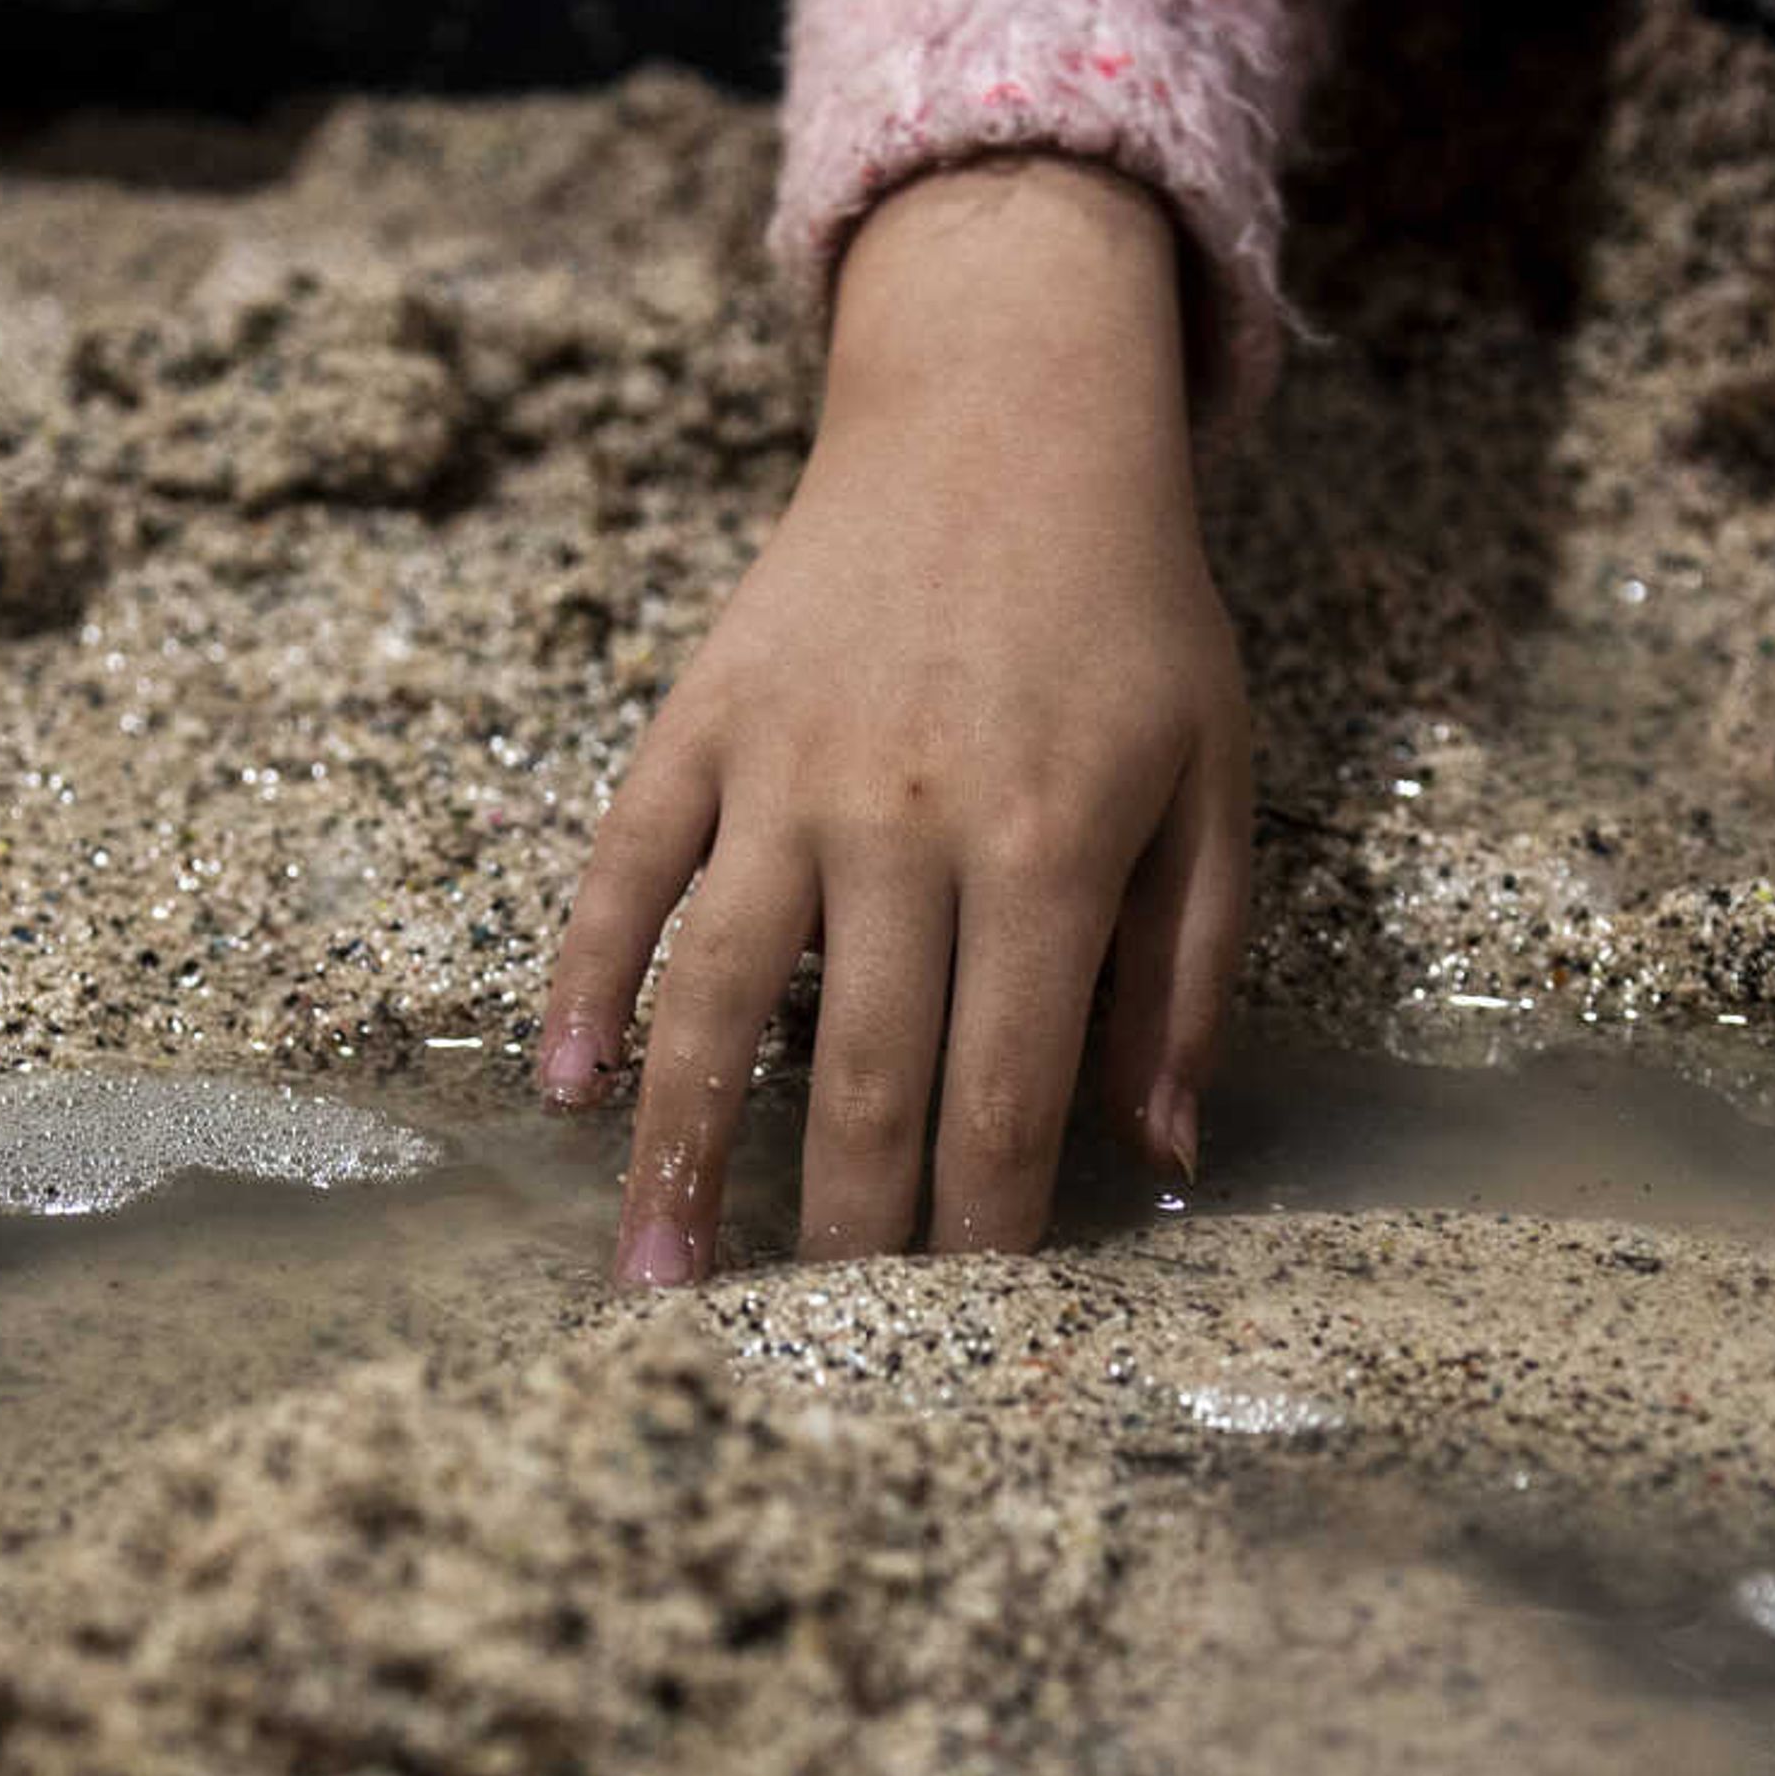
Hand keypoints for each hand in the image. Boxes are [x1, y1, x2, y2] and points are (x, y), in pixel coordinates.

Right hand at [535, 158, 1250, 1286]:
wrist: (1004, 414)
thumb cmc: (1129, 615)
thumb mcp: (1213, 778)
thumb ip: (1185, 970)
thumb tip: (1157, 1152)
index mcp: (1046, 849)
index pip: (1003, 1091)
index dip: (982, 1230)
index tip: (966, 1338)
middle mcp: (904, 823)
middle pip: (858, 1074)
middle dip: (834, 1238)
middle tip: (805, 1361)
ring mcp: (785, 773)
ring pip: (718, 995)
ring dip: (678, 1151)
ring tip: (652, 1280)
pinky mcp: (700, 722)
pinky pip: (624, 868)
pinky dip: (583, 977)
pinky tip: (561, 1088)